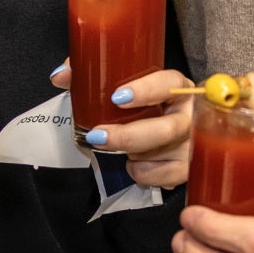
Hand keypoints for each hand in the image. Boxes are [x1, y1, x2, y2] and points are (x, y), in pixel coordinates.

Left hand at [50, 60, 193, 188]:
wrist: (166, 128)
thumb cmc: (141, 104)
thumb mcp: (120, 85)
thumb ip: (89, 75)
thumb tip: (60, 76)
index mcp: (178, 87)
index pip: (169, 84)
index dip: (146, 90)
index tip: (117, 97)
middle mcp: (191, 114)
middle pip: (168, 129)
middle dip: (129, 136)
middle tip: (97, 136)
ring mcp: (193, 143)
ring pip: (164, 155)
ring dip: (134, 154)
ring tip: (119, 147)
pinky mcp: (189, 168)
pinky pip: (165, 177)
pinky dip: (143, 172)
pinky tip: (134, 163)